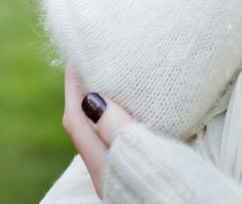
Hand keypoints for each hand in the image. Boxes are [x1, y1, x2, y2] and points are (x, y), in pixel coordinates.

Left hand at [62, 61, 134, 198]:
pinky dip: (126, 119)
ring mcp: (123, 176)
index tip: (76, 52)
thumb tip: (89, 96)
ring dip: (108, 105)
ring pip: (106, 134)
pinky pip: (124, 141)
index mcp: (103, 165)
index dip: (73, 84)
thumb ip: (116, 128)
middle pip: (86, 126)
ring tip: (121, 77)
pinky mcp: (140, 176)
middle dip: (87, 91)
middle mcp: (108, 172)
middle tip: (98, 59)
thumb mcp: (142, 155)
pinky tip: (146, 111)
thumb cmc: (168, 188)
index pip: (75, 118)